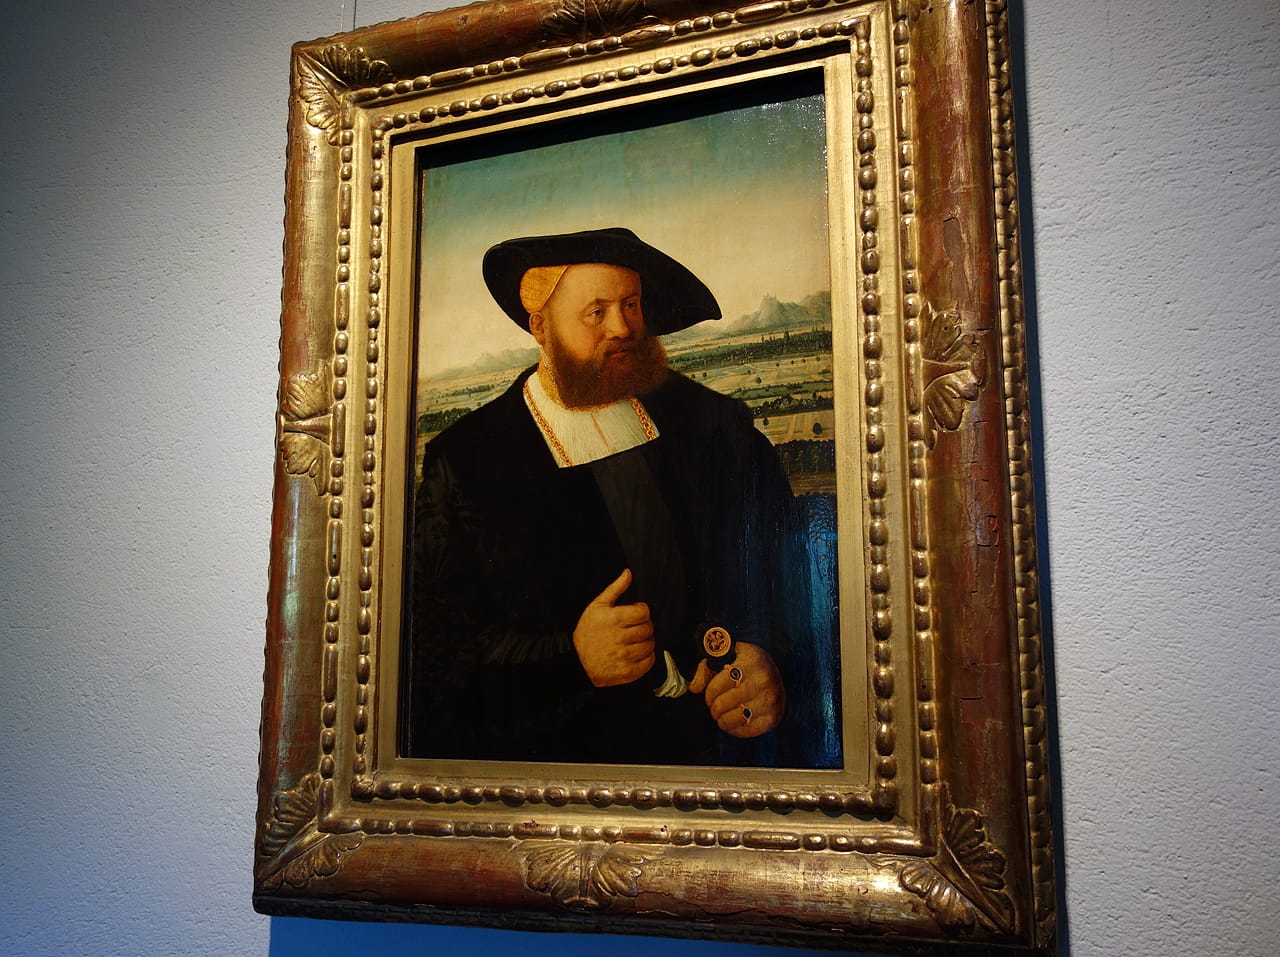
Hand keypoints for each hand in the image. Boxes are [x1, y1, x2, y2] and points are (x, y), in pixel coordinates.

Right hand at [573, 569, 655, 687]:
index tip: (635, 614)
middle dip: (644, 626)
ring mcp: (624, 656)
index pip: (643, 612)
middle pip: (648, 628)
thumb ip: (615, 589)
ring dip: (645, 642)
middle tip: (634, 628)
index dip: (641, 611)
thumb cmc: (587, 632)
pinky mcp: (627, 672)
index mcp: (614, 619)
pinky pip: (649, 662)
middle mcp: (620, 638)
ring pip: (650, 645)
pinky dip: (647, 657)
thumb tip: (628, 573)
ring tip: (634, 641)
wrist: (577, 661)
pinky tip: (636, 653)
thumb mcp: (597, 606)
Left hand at [689, 641, 783, 737]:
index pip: (715, 687)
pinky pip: (745, 731)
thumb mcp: (728, 657)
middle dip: (714, 708)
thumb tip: (694, 688)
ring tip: (723, 715)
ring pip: (730, 720)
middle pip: (721, 705)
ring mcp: (770, 700)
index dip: (708, 695)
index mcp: (750, 661)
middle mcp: (762, 680)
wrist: (780, 674)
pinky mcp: (773, 717)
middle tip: (716, 707)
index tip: (710, 696)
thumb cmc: (748, 665)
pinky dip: (735, 730)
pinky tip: (735, 721)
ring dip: (722, 720)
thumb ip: (706, 669)